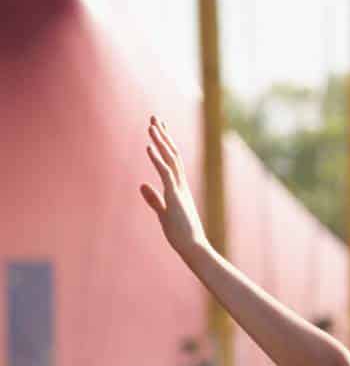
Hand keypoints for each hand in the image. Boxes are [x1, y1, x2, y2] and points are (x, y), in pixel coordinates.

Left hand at [138, 118, 206, 253]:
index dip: (165, 144)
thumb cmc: (180, 233)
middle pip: (172, 154)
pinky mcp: (175, 195)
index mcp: (178, 187)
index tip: (159, 129)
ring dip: (160, 142)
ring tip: (151, 126)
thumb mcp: (163, 213)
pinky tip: (149, 146)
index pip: (171, 160)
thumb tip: (141, 184)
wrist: (193, 246)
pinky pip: (165, 172)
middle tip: (155, 119)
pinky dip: (157, 158)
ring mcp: (178, 188)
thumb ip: (153, 198)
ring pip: (170, 159)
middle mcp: (180, 184)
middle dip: (163, 136)